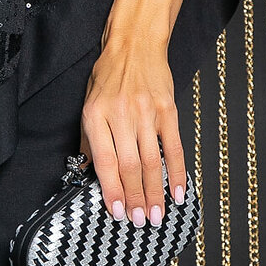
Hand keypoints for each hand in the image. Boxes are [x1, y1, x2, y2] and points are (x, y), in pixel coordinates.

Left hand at [78, 32, 187, 226]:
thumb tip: (89, 173)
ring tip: (155, 214)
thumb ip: (89, 140)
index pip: (105, 161)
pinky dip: (177, 172)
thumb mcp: (88, 105)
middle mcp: (121, 114)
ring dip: (154, 192)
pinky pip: (174, 146)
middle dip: (135, 198)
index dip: (111, 190)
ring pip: (152, 161)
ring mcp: (146, 112)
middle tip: (140, 221)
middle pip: (129, 166)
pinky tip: (177, 191)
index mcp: (96, 115)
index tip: (117, 212)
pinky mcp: (167, 109)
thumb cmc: (109, 75)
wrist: (134, 44)